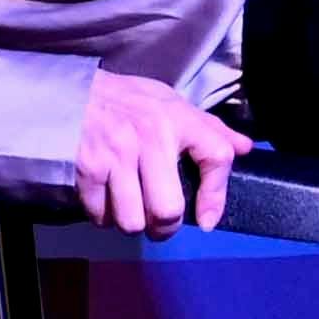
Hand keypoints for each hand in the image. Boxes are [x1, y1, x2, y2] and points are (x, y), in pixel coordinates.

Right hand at [74, 72, 243, 235]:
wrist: (72, 92)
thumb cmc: (127, 100)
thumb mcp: (170, 103)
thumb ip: (208, 127)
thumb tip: (245, 148)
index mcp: (176, 118)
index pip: (217, 156)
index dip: (216, 196)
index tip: (208, 220)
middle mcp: (150, 138)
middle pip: (168, 210)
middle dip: (164, 226)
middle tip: (159, 220)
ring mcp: (116, 155)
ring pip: (133, 221)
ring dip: (131, 221)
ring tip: (129, 206)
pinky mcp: (88, 169)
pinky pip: (101, 216)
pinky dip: (103, 216)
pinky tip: (106, 198)